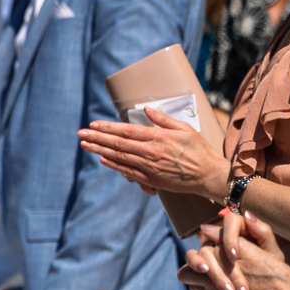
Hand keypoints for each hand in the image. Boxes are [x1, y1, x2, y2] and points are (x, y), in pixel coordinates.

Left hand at [77, 110, 230, 200]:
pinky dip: (114, 165)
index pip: (127, 131)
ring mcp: (150, 167)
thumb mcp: (185, 129)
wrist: (209, 176)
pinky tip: (103, 159)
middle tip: (80, 134)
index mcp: (158, 137)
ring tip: (85, 145)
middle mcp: (151, 152)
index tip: (93, 125)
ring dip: (100, 150)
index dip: (108, 128)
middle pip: (118, 144)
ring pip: (119, 157)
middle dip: (97, 138)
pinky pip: (128, 171)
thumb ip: (163, 120)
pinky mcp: (151, 179)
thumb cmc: (200, 150)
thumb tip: (147, 110)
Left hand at [184, 213, 289, 289]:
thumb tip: (203, 229)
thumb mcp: (253, 252)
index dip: (193, 269)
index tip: (203, 267)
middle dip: (202, 281)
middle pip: (193, 288)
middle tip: (217, 275)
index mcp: (212, 276)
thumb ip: (223, 240)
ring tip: (230, 288)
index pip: (184, 273)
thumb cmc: (275, 275)